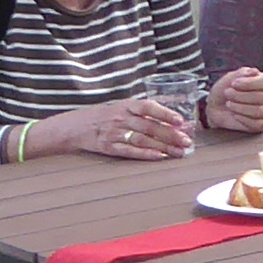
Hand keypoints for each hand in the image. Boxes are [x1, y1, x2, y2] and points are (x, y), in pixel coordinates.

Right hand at [42, 95, 194, 159]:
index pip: (149, 107)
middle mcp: (121, 117)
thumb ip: (143, 113)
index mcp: (126, 105)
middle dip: (170, 134)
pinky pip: (130, 151)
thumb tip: (172, 121)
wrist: (75, 126)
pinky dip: (146, 154)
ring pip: (143, 140)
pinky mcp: (108, 147)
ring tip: (179, 152)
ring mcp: (114, 133)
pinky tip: (160, 157)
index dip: (165, 113)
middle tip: (187, 141)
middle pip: (149, 126)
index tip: (181, 120)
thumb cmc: (104, 116)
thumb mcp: (121, 108)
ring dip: (163, 146)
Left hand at [203, 67, 262, 135]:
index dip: (251, 83)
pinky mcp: (259, 125)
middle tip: (227, 93)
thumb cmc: (223, 92)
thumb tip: (255, 72)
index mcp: (262, 82)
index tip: (234, 83)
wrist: (214, 107)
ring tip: (229, 104)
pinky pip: (258, 124)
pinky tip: (235, 115)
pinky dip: (244, 119)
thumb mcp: (229, 78)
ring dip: (241, 108)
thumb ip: (243, 73)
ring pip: (261, 111)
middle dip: (241, 95)